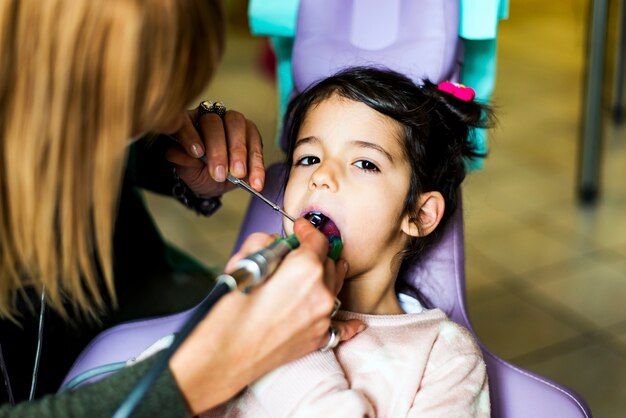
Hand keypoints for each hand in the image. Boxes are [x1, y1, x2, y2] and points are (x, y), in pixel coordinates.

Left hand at [165, 106, 264, 196]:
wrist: (214, 181)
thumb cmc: (197, 170)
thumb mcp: (186, 170)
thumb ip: (182, 161)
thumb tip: (186, 155)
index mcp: (189, 122)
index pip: (185, 121)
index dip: (190, 135)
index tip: (196, 153)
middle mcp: (211, 116)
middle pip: (214, 122)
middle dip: (218, 149)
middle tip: (220, 173)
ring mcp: (232, 121)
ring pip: (238, 126)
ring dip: (239, 152)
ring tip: (239, 174)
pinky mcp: (251, 132)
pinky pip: (256, 144)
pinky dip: (257, 164)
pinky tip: (255, 182)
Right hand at [169, 220, 363, 414]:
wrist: (226, 353)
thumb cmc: (230, 311)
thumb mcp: (243, 261)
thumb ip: (266, 243)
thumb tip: (278, 243)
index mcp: (306, 269)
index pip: (317, 239)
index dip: (307, 230)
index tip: (300, 228)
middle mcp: (321, 293)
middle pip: (328, 262)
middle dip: (314, 254)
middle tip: (298, 252)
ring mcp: (323, 318)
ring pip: (335, 288)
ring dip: (327, 277)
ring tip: (320, 272)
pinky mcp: (318, 338)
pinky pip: (342, 327)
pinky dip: (348, 324)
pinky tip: (356, 323)